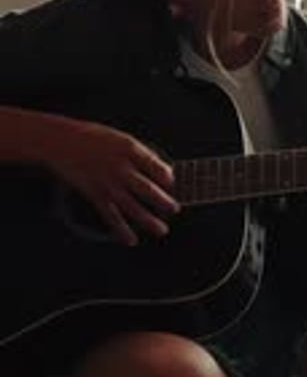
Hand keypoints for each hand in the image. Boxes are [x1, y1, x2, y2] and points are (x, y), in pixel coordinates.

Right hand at [44, 117, 178, 245]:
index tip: (172, 183)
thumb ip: (139, 152)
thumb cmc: (92, 137)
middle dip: (163, 201)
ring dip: (148, 220)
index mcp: (129, 149)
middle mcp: (121, 167)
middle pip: (147, 188)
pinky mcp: (94, 194)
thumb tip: (159, 166)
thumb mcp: (120, 137)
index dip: (166, 176)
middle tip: (174, 209)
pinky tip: (131, 240)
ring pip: (132, 206)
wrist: (62, 141)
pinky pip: (110, 215)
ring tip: (161, 230)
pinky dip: (121, 230)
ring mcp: (107, 182)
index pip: (155, 165)